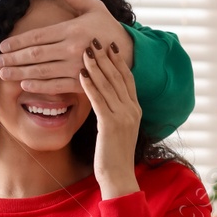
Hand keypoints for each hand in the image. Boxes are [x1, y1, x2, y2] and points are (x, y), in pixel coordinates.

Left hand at [0, 0, 131, 93]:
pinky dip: (39, 86)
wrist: (131, 53)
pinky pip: (56, 85)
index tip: (2, 46)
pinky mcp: (82, 82)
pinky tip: (25, 85)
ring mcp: (76, 66)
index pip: (37, 36)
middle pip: (35, 54)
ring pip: (41, 71)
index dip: (17, 41)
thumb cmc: (110, 28)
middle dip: (12, 58)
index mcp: (72, 29)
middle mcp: (72, 48)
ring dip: (19, 73)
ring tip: (3, 74)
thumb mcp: (95, 7)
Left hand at [79, 38, 140, 198]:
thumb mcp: (118, 131)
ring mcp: (123, 117)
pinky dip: (90, 85)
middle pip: (118, 77)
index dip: (118, 60)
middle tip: (96, 39)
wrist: (120, 177)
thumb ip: (113, 113)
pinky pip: (99, 100)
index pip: (127, 78)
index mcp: (135, 109)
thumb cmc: (114, 156)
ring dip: (96, 66)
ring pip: (108, 85)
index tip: (110, 45)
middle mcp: (132, 110)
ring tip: (86, 50)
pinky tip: (81, 74)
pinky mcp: (111, 125)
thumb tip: (103, 100)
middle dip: (106, 57)